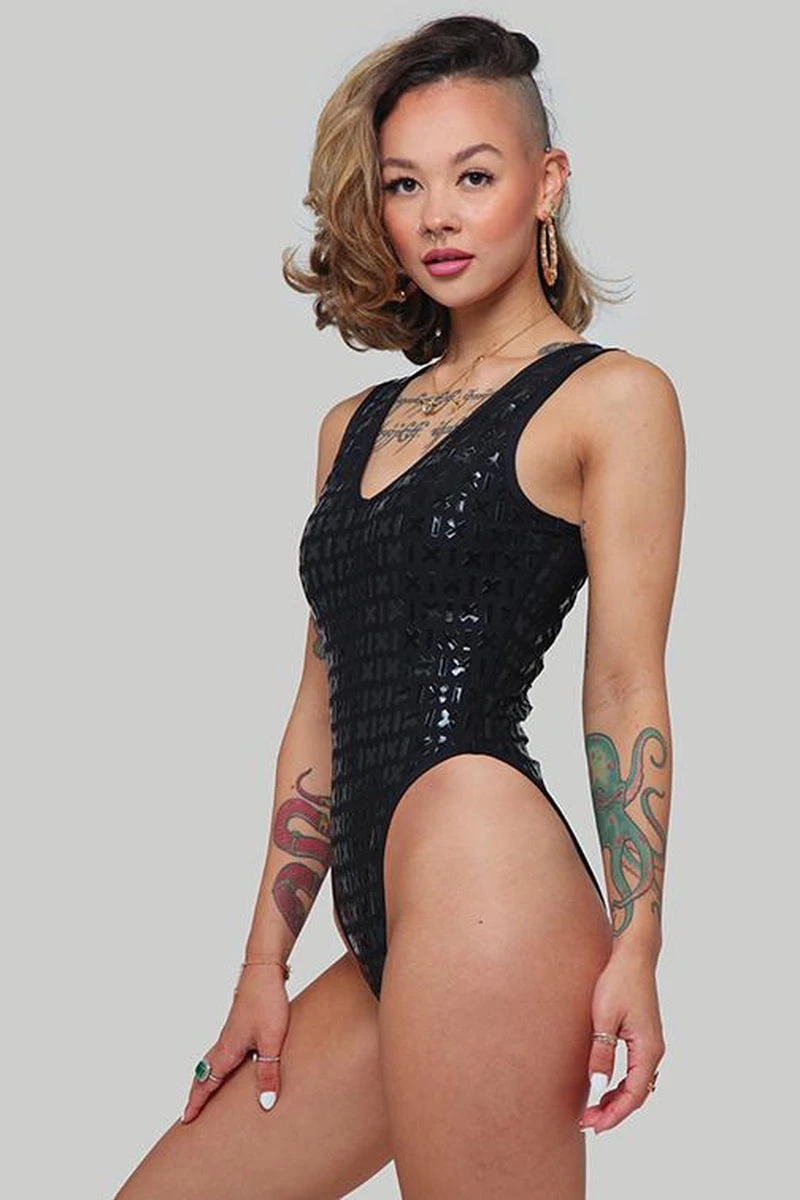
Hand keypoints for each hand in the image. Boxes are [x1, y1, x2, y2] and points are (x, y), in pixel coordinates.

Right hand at [179, 963, 289, 1122]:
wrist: (264, 968)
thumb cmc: (267, 1002)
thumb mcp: (272, 1041)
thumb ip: (268, 1073)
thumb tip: (264, 1105)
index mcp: (228, 1049)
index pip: (207, 1082)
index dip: (197, 1102)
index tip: (186, 1119)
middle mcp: (225, 1041)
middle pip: (204, 1072)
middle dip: (197, 1092)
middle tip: (190, 1111)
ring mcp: (231, 1031)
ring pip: (212, 1059)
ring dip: (206, 1077)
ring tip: (207, 1092)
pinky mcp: (239, 1022)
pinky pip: (222, 1050)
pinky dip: (218, 1064)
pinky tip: (231, 1063)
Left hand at [579, 947, 664, 1134]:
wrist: (633, 955)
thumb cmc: (618, 981)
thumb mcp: (604, 1017)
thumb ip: (602, 1051)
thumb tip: (597, 1085)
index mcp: (648, 1049)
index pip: (634, 1095)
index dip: (614, 1114)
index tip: (594, 1125)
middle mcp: (654, 1050)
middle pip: (638, 1094)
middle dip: (614, 1112)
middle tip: (587, 1122)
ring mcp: (651, 1044)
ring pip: (637, 1084)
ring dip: (617, 1099)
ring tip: (592, 1109)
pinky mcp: (643, 1037)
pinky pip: (635, 1070)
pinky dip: (621, 1084)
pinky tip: (603, 1086)